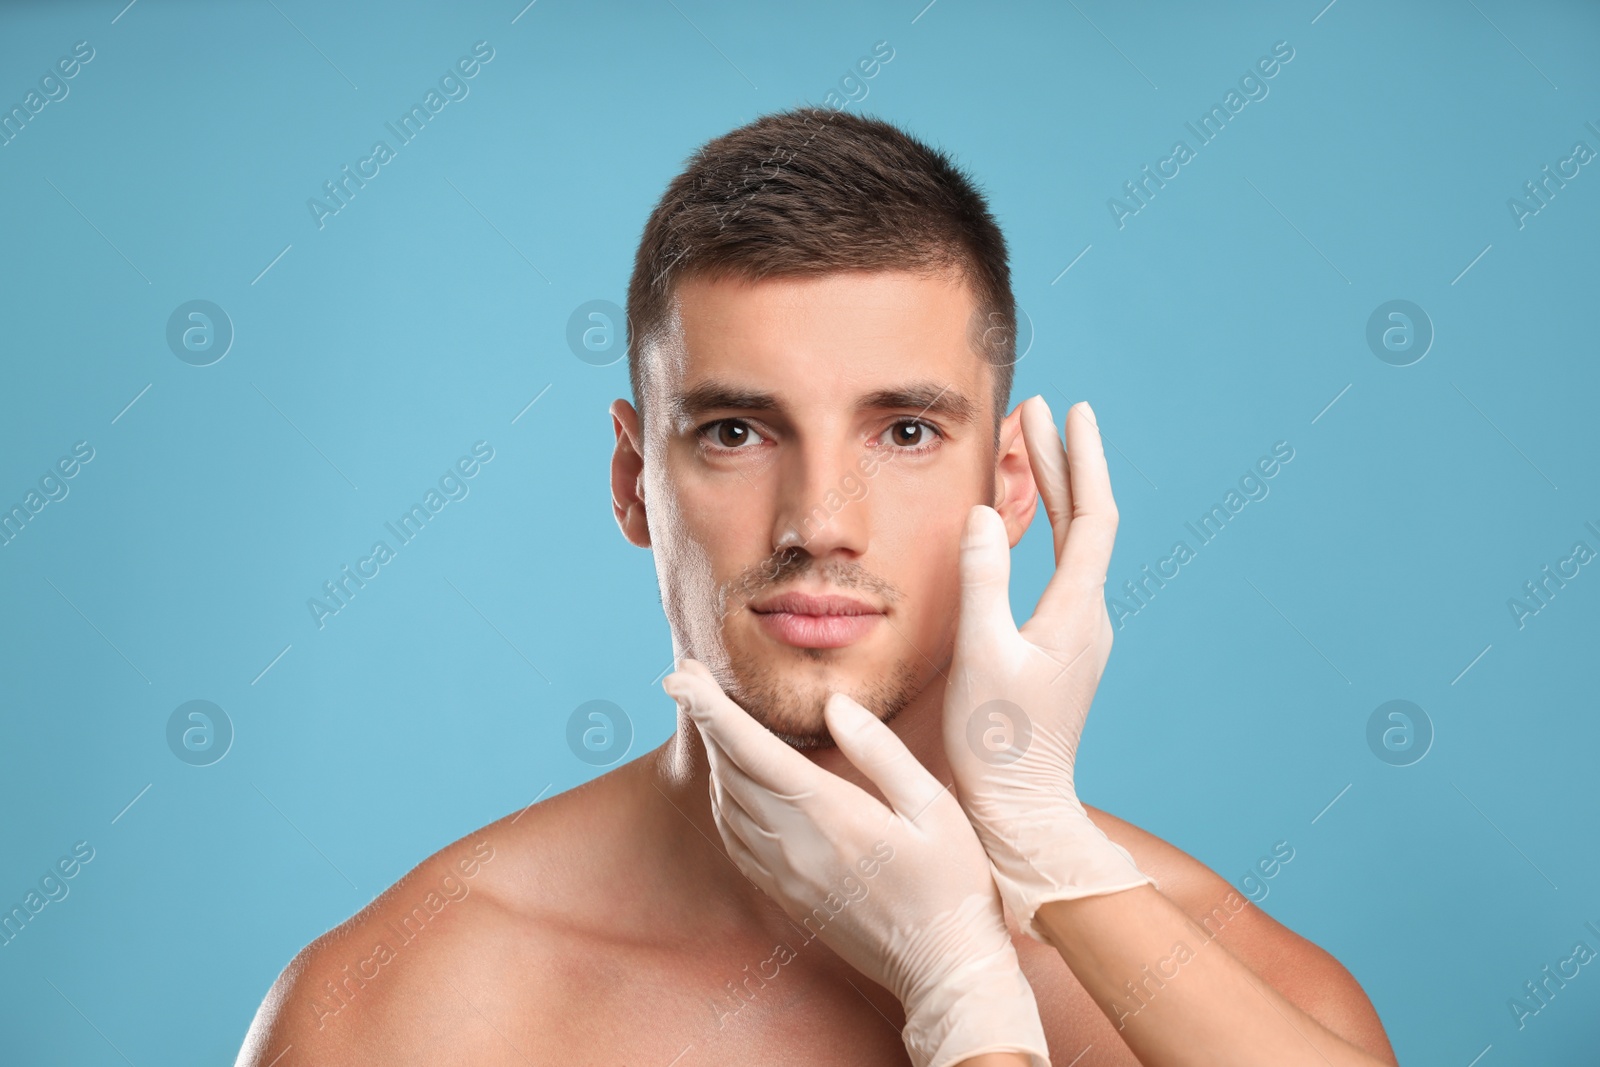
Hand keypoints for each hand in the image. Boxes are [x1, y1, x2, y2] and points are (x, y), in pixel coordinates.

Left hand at [663, 659, 1048, 1066]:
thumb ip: (880, 751)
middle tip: (688, 679)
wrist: (943, 969)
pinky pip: (735, 840)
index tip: (680, 677)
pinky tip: (731, 782)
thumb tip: (835, 705)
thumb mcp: (933, 807)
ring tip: (711, 719)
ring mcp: (784, 875)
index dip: (710, 710)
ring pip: (726, 804)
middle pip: (728, 771)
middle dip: (704, 719)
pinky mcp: (785, 895)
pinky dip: (724, 800)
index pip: (751, 750)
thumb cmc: (951, 884)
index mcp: (830, 814)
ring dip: (714, 757)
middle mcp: (794, 844)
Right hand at [943, 396, 1153, 942]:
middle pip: (1084, 522)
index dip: (1082, 459)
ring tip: (1030, 451)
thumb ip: (981, 580)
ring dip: (1054, 495)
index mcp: (1077, 612)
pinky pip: (1061, 572)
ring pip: (1073, 546)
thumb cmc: (997, 743)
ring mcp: (1080, 635)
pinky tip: (1026, 526)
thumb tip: (986, 514)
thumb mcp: (981, 655)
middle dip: (1062, 463)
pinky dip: (1045, 532)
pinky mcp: (1062, 651)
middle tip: (1039, 411)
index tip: (1072, 410)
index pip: (1092, 516)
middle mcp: (1089, 618)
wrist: (1022, 811)